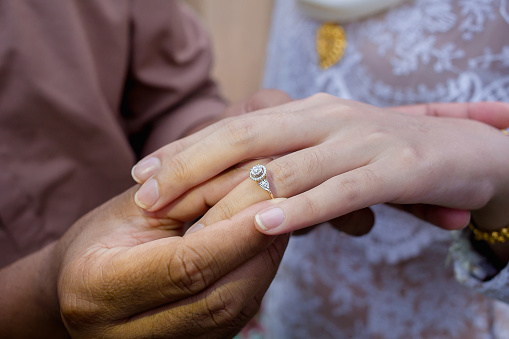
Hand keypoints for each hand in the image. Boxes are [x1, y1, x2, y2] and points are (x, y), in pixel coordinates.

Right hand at [53, 181, 287, 337]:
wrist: (80, 287)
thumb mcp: (133, 208)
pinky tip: (264, 244)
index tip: (273, 201)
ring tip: (279, 218)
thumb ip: (189, 195)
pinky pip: (237, 314)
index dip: (236, 235)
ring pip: (236, 310)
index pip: (186, 266)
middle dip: (261, 248)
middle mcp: (130, 335)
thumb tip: (252, 180)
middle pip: (220, 297)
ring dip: (266, 260)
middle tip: (287, 204)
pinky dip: (258, 275)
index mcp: (101, 290)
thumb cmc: (102, 240)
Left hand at [130, 94, 508, 235]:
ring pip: (286, 164)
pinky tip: (263, 226)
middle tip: (146, 196)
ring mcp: (359, 141)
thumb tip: (241, 198)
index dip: (185, 149)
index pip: (233, 127)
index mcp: (305, 114)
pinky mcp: (393, 168)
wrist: (462, 150)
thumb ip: (287, 167)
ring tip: (186, 220)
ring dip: (231, 194)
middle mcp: (326, 118)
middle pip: (246, 137)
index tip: (143, 173)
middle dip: (190, 166)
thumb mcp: (327, 154)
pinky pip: (339, 189)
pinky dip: (300, 208)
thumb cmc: (383, 156)